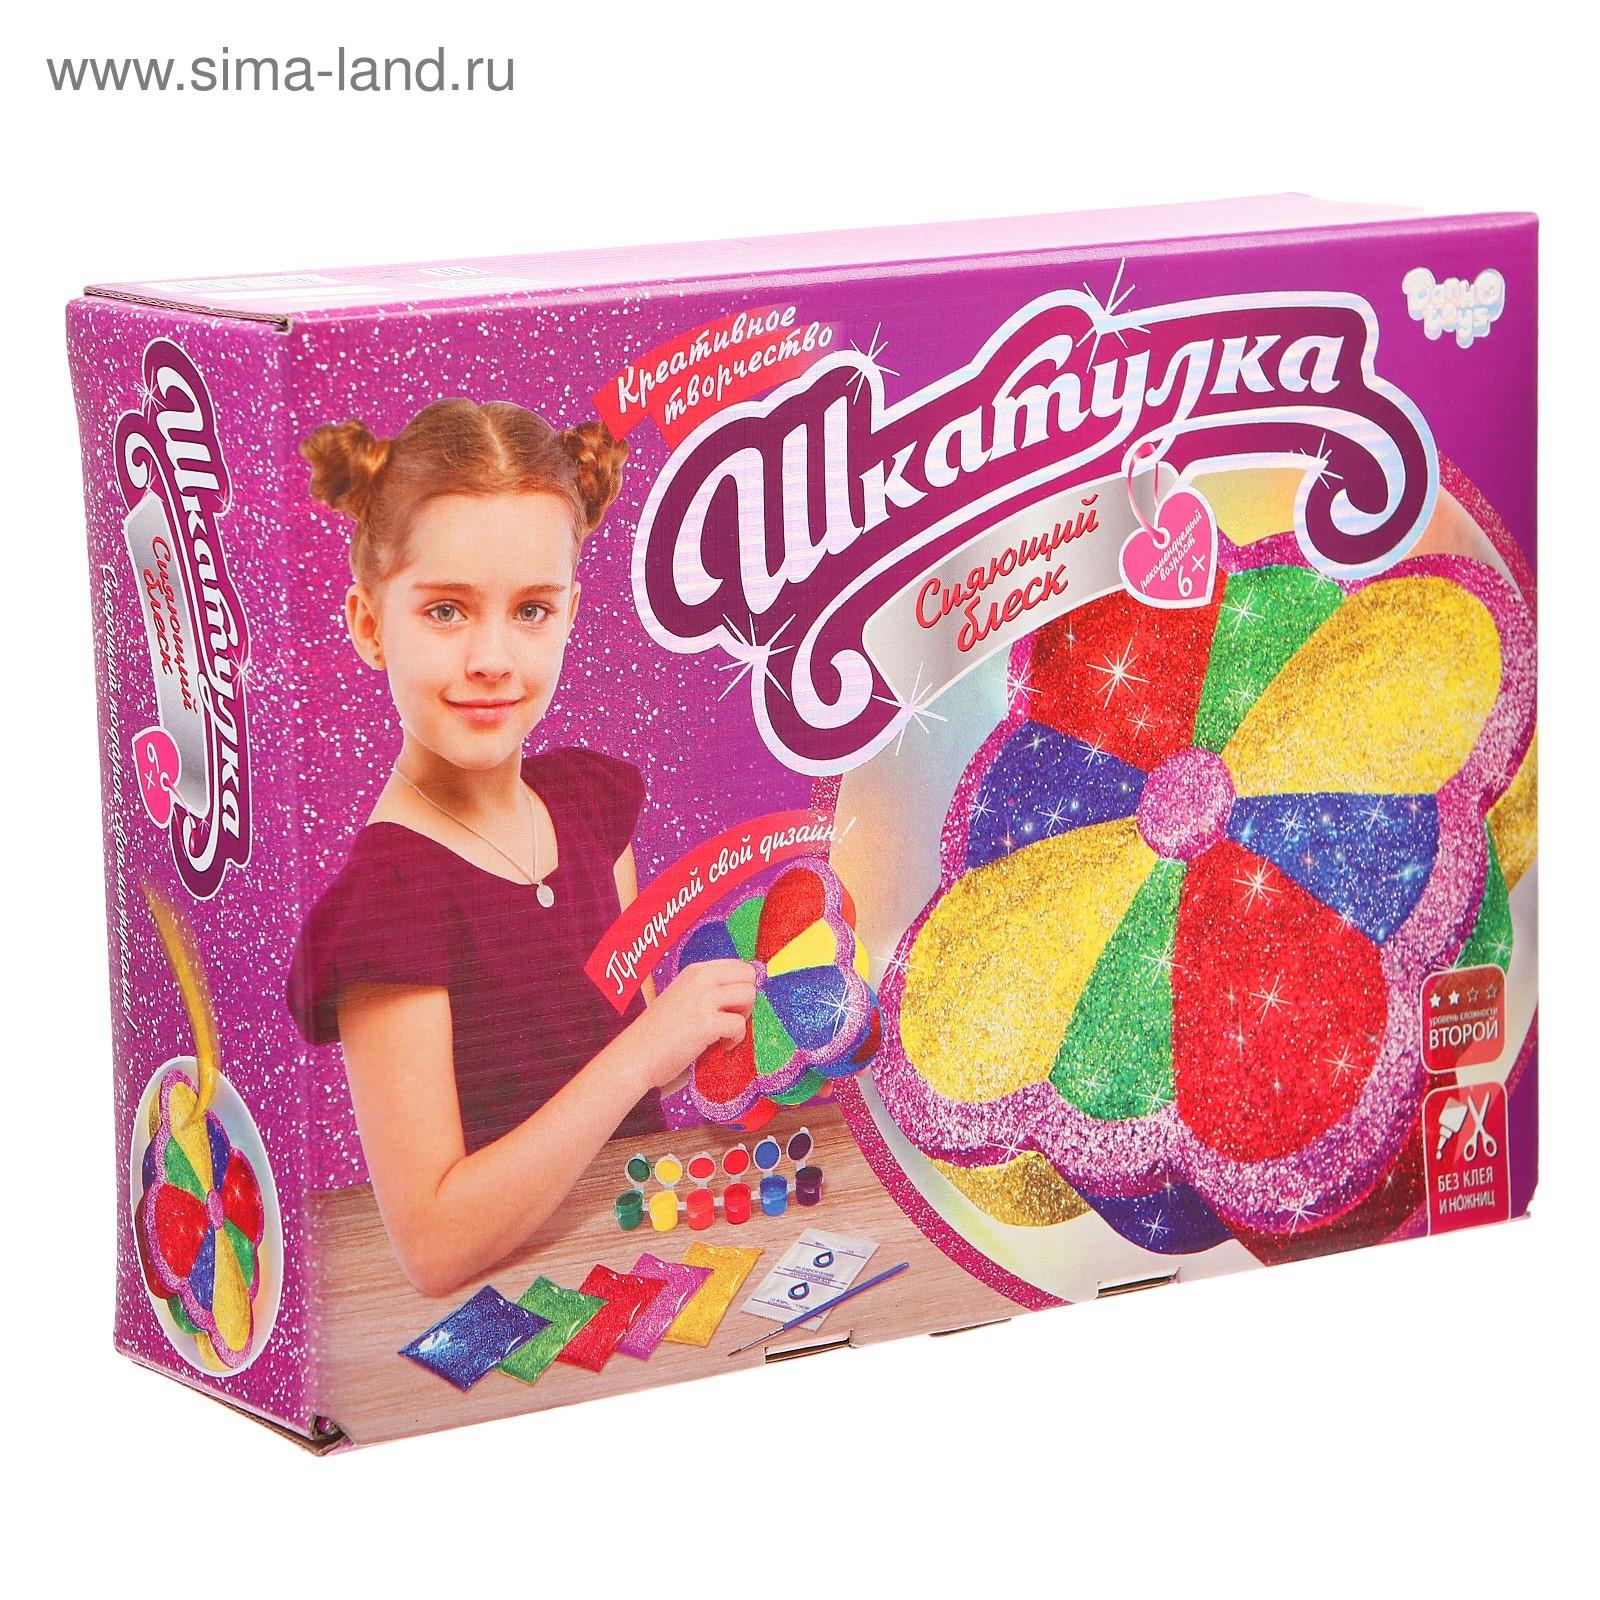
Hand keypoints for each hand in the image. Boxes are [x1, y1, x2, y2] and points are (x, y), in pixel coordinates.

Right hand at [620, 959, 755, 1090]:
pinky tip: (721, 1046)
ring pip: (749, 995)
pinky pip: (740, 1024)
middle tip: (731, 1019)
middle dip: (747, 999)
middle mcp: (700, 978)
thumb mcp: (683, 996)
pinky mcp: (706, 1023)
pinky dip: (736, 1039)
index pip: (738, 965)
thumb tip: (744, 991)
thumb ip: (708, 990)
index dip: (742, 987)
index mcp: (695, 971)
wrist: (635, 1055)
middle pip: (749, 976)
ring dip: (743, 1017)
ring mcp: (703, 999)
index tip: (731, 1006)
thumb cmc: (659, 1032)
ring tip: (725, 1032)